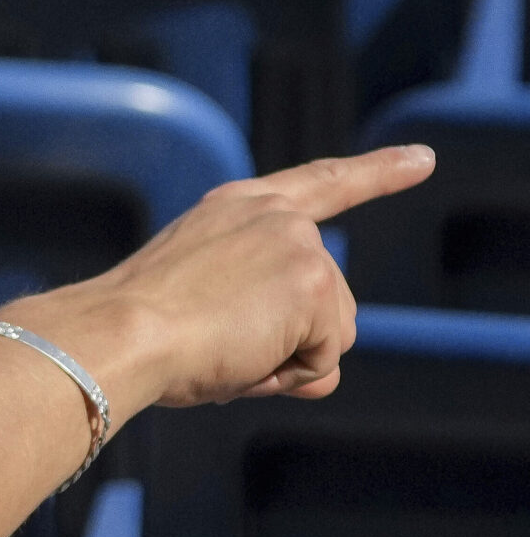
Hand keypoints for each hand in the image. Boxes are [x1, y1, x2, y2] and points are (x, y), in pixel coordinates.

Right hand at [2, 145, 434, 412]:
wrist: (114, 333)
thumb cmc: (134, 332)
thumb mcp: (202, 306)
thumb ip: (263, 318)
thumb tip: (323, 374)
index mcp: (236, 209)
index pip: (320, 184)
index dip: (376, 173)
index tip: (422, 159)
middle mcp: (275, 216)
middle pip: (330, 302)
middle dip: (290, 343)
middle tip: (216, 345)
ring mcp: (299, 246)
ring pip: (331, 336)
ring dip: (283, 362)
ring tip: (220, 349)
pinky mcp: (314, 285)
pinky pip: (324, 363)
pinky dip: (284, 377)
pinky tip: (238, 357)